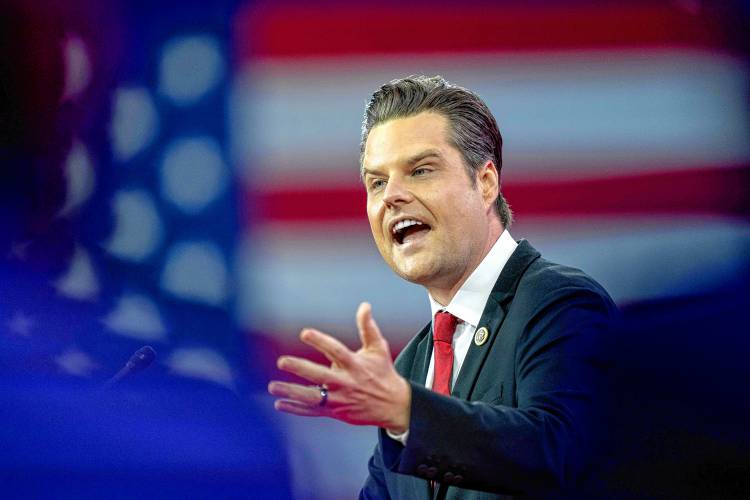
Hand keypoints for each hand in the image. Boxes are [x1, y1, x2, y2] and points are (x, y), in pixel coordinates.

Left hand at [268, 302, 410, 432]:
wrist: (393, 406)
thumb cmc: (383, 372)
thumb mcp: (378, 348)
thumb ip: (368, 327)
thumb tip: (364, 305)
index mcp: (355, 365)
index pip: (336, 351)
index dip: (320, 341)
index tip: (304, 333)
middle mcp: (346, 382)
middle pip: (320, 375)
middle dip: (300, 368)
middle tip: (282, 361)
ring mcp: (340, 400)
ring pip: (312, 397)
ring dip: (292, 392)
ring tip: (272, 386)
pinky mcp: (336, 412)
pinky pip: (313, 411)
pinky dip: (296, 408)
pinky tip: (279, 403)